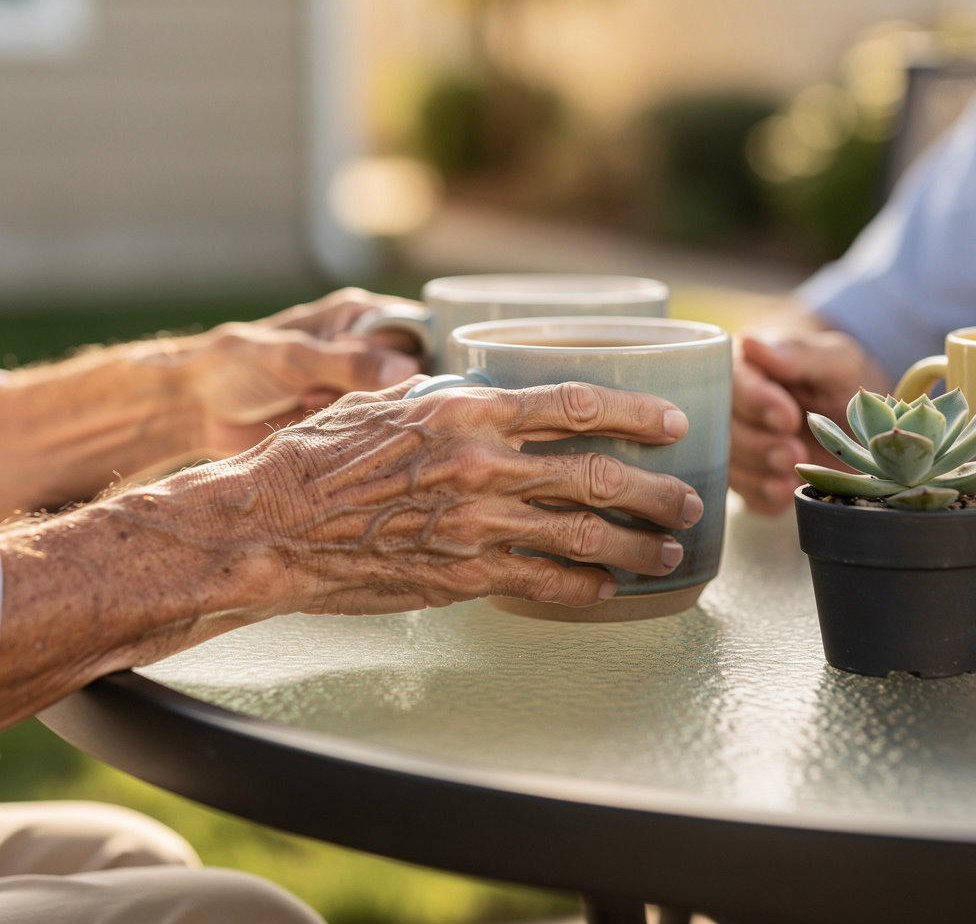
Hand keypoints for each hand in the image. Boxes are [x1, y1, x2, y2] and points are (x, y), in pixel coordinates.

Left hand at [190, 288, 424, 455]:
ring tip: (310, 401)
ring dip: (360, 412)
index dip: (424, 353)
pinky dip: (347, 431)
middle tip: (338, 390)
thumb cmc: (236, 366)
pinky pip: (368, 431)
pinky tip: (309, 419)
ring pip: (392, 406)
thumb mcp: (293, 358)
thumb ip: (348, 363)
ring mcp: (356, 388)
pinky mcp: (344, 420)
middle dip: (385, 390)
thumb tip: (407, 371)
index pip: (418, 330)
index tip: (409, 376)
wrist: (195, 409)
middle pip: (414, 374)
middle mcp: (365, 350)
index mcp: (358, 318)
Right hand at [234, 381, 703, 613]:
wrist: (271, 525)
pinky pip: (542, 582)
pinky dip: (584, 586)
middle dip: (656, 488)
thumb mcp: (385, 405)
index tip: (673, 420)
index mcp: (467, 410)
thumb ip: (448, 404)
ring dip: (636, 542)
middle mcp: (482, 464)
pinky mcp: (461, 574)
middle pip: (596, 474)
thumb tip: (492, 400)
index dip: (635, 410)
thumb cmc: (317, 456)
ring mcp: (475, 524)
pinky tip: (608, 587)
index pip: (574, 404)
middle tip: (691, 497)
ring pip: (581, 533)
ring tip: (669, 548)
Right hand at [731, 328, 890, 514]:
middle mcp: (730, 408)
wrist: (857, 417)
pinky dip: (763, 496)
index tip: (789, 418)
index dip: (757, 402)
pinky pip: (745, 493)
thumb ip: (798, 353)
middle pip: (724, 430)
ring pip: (728, 464)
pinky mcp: (749, 478)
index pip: (734, 384)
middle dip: (758, 445)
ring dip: (758, 474)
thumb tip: (751, 343)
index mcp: (744, 368)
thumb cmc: (840, 378)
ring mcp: (736, 446)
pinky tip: (784, 493)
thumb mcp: (835, 358)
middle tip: (794, 452)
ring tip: (792, 473)